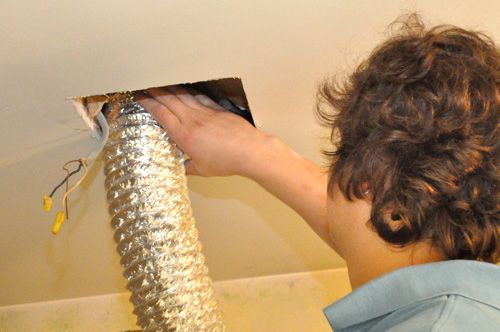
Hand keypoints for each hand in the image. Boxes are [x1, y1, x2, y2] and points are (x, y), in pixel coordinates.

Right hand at [136, 86, 268, 176]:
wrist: (250, 151)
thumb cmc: (227, 161)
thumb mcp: (202, 170)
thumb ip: (187, 166)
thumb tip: (180, 166)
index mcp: (184, 135)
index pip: (161, 114)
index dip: (148, 104)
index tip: (139, 98)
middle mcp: (192, 120)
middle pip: (168, 100)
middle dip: (154, 91)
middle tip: (144, 86)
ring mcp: (205, 112)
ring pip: (182, 96)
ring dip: (169, 88)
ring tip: (160, 84)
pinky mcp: (217, 109)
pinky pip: (198, 97)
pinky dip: (189, 91)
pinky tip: (185, 89)